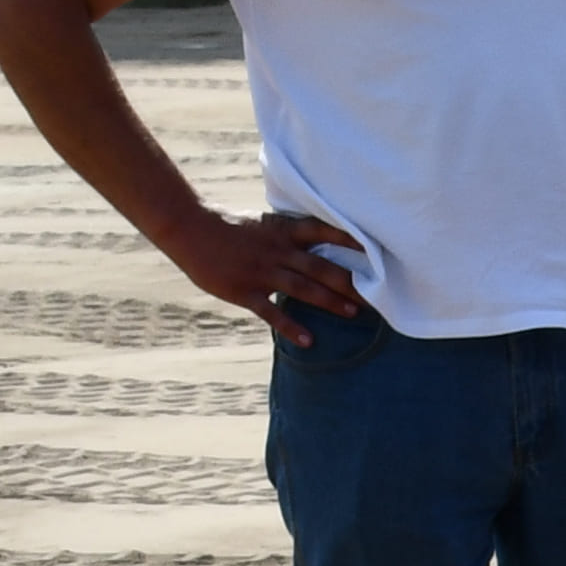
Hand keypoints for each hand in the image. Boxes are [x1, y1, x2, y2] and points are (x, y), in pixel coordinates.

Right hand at [169, 205, 362, 328]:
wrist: (189, 229)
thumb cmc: (226, 227)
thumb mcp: (261, 224)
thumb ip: (286, 235)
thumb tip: (313, 241)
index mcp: (281, 231)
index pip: (322, 231)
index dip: (348, 239)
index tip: (374, 247)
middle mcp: (277, 251)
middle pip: (320, 267)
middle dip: (349, 282)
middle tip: (376, 295)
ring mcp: (261, 272)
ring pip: (303, 288)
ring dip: (330, 301)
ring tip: (354, 313)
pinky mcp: (245, 291)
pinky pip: (271, 312)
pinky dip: (291, 327)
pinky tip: (309, 341)